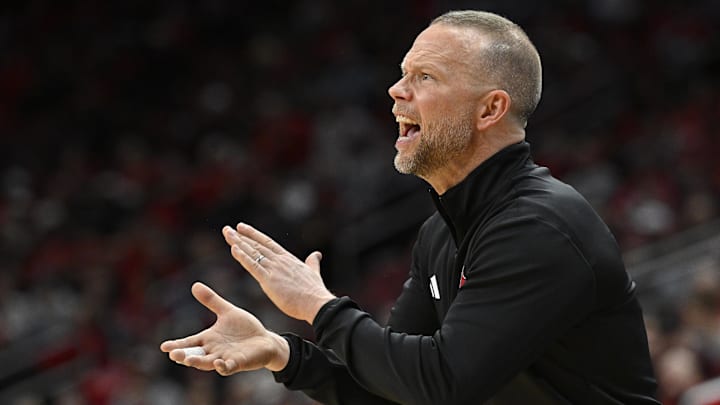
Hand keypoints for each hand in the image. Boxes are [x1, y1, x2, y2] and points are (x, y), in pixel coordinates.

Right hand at [159, 282, 289, 373]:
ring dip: (199, 362)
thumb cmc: (245, 329)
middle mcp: (214, 351)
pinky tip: (218, 363)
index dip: (177, 345)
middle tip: (173, 354)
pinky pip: (228, 367)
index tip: (164, 347)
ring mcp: (225, 358)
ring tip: (189, 360)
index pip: (190, 343)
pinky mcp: (238, 362)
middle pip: (195, 355)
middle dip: (184, 355)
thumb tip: (195, 285)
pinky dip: (223, 366)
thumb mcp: (227, 311)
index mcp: (209, 339)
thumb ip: (211, 301)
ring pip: (208, 363)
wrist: (265, 340)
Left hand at [222, 223, 335, 323]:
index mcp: (288, 259)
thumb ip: (313, 262)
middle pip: (257, 245)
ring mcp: (274, 269)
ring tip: (227, 233)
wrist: (316, 302)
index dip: (254, 235)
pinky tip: (233, 249)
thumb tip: (316, 254)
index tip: (242, 228)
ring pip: (253, 253)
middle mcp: (279, 261)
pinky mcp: (269, 280)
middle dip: (241, 236)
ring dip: (238, 243)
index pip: (268, 243)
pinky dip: (242, 257)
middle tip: (228, 229)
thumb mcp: (314, 272)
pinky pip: (253, 266)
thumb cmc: (315, 292)